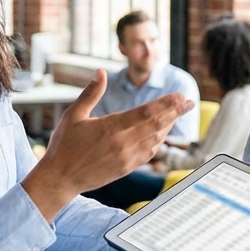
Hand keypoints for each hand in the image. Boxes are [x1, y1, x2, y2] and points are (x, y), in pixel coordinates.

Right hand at [23, 70, 193, 220]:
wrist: (60, 178)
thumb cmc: (63, 145)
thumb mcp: (73, 115)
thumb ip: (91, 93)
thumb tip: (101, 72)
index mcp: (111, 127)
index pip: (147, 112)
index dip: (167, 104)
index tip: (180, 96)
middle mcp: (123, 143)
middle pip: (157, 124)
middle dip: (176, 112)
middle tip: (189, 102)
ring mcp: (126, 157)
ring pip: (156, 139)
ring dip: (169, 126)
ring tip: (177, 114)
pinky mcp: (126, 168)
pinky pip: (149, 153)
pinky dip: (158, 142)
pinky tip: (161, 133)